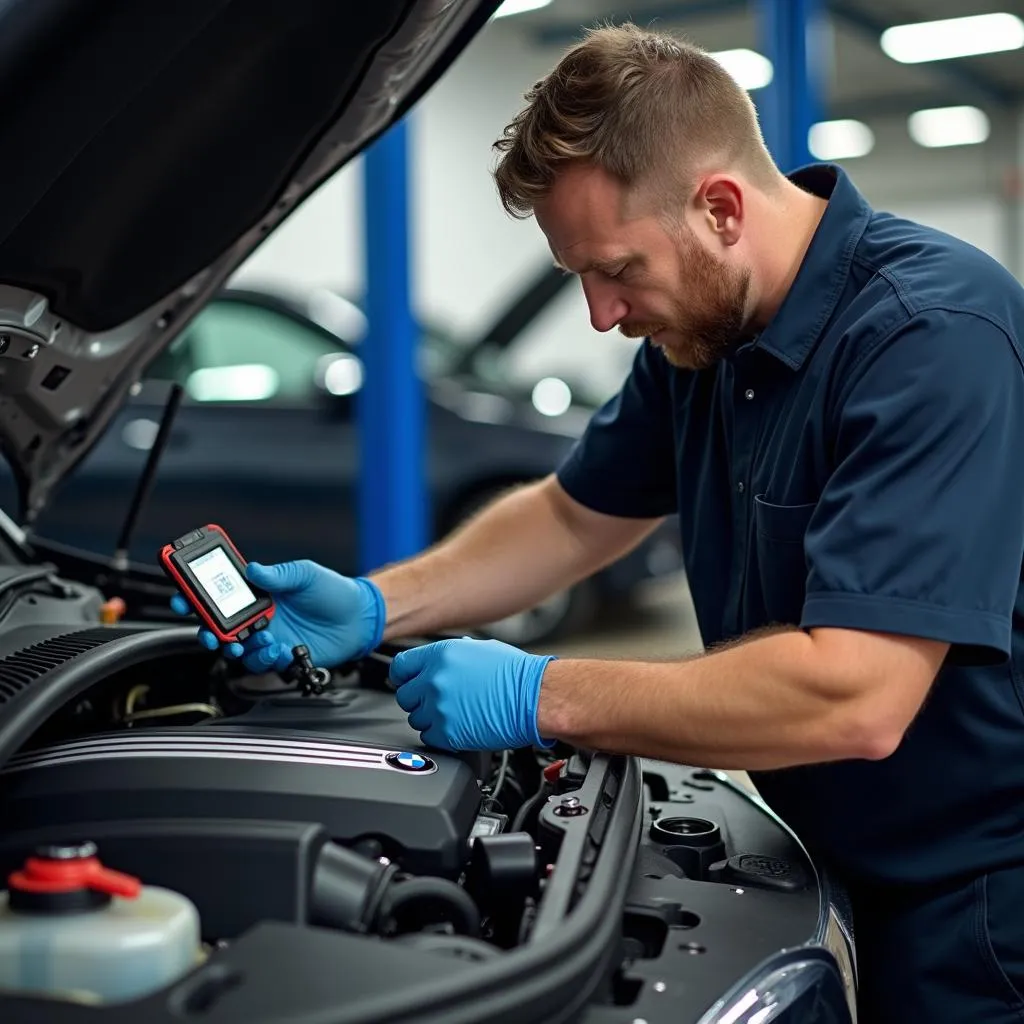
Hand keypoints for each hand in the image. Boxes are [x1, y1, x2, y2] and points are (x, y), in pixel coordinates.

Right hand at [171, 560, 384, 673]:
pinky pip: (262, 663)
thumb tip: (253, 571)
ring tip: (263, 638)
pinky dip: (266, 658)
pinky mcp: (282, 655)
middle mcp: (258, 617)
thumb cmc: (333, 591)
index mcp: (259, 593)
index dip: (196, 596)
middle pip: (219, 627)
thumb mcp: (305, 574)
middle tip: (213, 634)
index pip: (219, 595)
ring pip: (238, 650)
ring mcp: (268, 638)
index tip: (183, 597)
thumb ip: (278, 575)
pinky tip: (280, 648)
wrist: (360, 618)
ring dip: (242, 648)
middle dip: (209, 632)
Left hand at [390, 638, 555, 750]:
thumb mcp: (480, 649)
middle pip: (405, 696)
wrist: (534, 698)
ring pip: (416, 718)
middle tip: (440, 701)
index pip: (400, 667)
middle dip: (420, 700)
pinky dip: (440, 736)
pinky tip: (459, 727)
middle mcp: (435, 679)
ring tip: (456, 714)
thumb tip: (439, 661)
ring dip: (431, 719)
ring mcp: (438, 707)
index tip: (409, 683)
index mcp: (441, 655)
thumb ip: (451, 655)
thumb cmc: (516, 674)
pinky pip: (429, 737)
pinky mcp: (447, 733)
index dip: (405, 677)